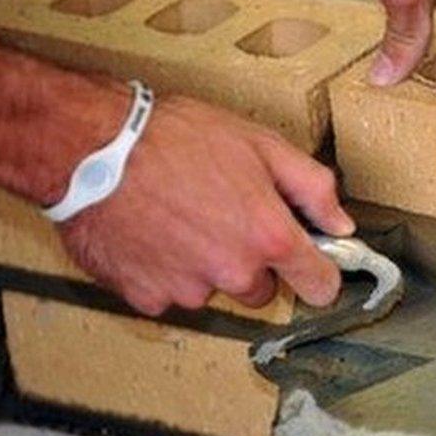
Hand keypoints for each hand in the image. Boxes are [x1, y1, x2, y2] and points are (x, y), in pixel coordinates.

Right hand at [59, 95, 354, 315]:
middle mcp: (234, 274)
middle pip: (261, 290)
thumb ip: (312, 188)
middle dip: (250, 262)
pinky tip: (150, 234)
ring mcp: (188, 291)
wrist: (93, 147)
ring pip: (212, 290)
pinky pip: (168, 294)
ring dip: (203, 266)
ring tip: (179, 218)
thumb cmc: (178, 138)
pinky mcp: (146, 297)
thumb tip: (342, 224)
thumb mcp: (261, 145)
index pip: (320, 287)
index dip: (317, 273)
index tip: (308, 263)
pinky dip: (163, 271)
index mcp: (270, 238)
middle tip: (223, 217)